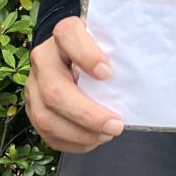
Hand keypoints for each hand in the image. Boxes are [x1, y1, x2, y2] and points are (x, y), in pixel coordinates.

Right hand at [24, 16, 124, 151]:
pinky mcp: (33, 106)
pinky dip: (71, 142)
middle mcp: (43, 58)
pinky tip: (93, 140)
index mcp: (63, 33)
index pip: (68, 35)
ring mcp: (34, 84)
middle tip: (115, 125)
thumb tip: (142, 69)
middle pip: (55, 90)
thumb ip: (119, 46)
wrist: (69, 48)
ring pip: (45, 117)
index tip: (108, 73)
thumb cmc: (97, 43)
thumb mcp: (107, 36)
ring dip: (79, 133)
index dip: (86, 55)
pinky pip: (45, 132)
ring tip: (106, 134)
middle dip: (87, 114)